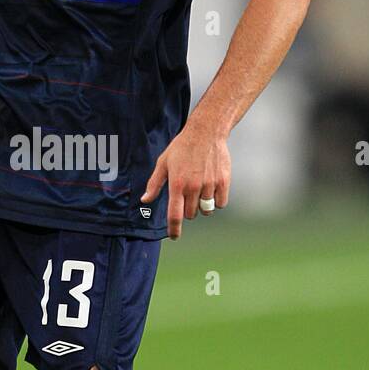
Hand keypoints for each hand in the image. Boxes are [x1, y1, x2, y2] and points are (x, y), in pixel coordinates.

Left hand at [141, 119, 230, 239]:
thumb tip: (145, 200)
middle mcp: (193, 187)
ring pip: (206, 210)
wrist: (206, 133)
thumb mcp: (163, 163)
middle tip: (187, 195)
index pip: (175, 215)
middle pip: (191, 214)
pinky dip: (216, 201)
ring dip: (202, 206)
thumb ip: (154, 184)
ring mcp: (209, 185)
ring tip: (200, 190)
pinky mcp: (223, 182)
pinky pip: (221, 203)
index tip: (174, 236)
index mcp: (177, 185)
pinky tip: (212, 189)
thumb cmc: (182, 147)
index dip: (174, 229)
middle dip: (187, 210)